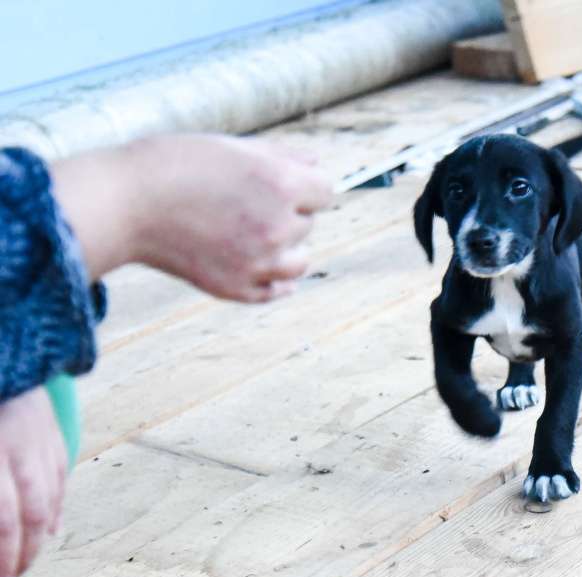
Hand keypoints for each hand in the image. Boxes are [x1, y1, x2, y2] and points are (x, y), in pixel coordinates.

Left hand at [0, 388, 66, 576]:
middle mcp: (22, 447)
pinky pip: (62, 475)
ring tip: (26, 565)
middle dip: (21, 557)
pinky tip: (51, 528)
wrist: (3, 344)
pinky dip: (57, 505)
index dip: (1, 557)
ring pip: (52, 498)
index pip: (3, 518)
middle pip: (31, 515)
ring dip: (40, 538)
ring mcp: (43, 438)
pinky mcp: (53, 430)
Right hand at [53, 134, 333, 302]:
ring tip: (253, 235)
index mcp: (282, 184)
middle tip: (244, 204)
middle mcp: (277, 225)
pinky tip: (264, 267)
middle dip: (285, 213)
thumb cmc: (173, 165)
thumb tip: (314, 165)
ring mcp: (258, 261)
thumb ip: (280, 157)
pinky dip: (275, 281)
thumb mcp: (232, 147)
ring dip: (286, 249)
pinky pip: (276, 290)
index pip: (325, 192)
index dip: (304, 187)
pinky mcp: (237, 288)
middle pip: (307, 224)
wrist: (124, 204)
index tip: (282, 185)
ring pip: (300, 260)